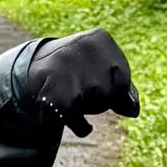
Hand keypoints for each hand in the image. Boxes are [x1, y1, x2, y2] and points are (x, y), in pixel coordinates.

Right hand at [22, 27, 139, 137]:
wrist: (34, 69)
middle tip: (81, 86)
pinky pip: (81, 124)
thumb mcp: (103, 68)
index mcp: (100, 39)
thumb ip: (124, 87)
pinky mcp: (55, 95)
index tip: (95, 78)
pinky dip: (81, 127)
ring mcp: (67, 70)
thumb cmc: (80, 69)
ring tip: (72, 94)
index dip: (113, 88)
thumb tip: (133, 110)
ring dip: (88, 108)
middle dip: (102, 98)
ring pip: (98, 104)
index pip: (123, 78)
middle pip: (112, 91)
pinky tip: (73, 116)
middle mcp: (83, 49)